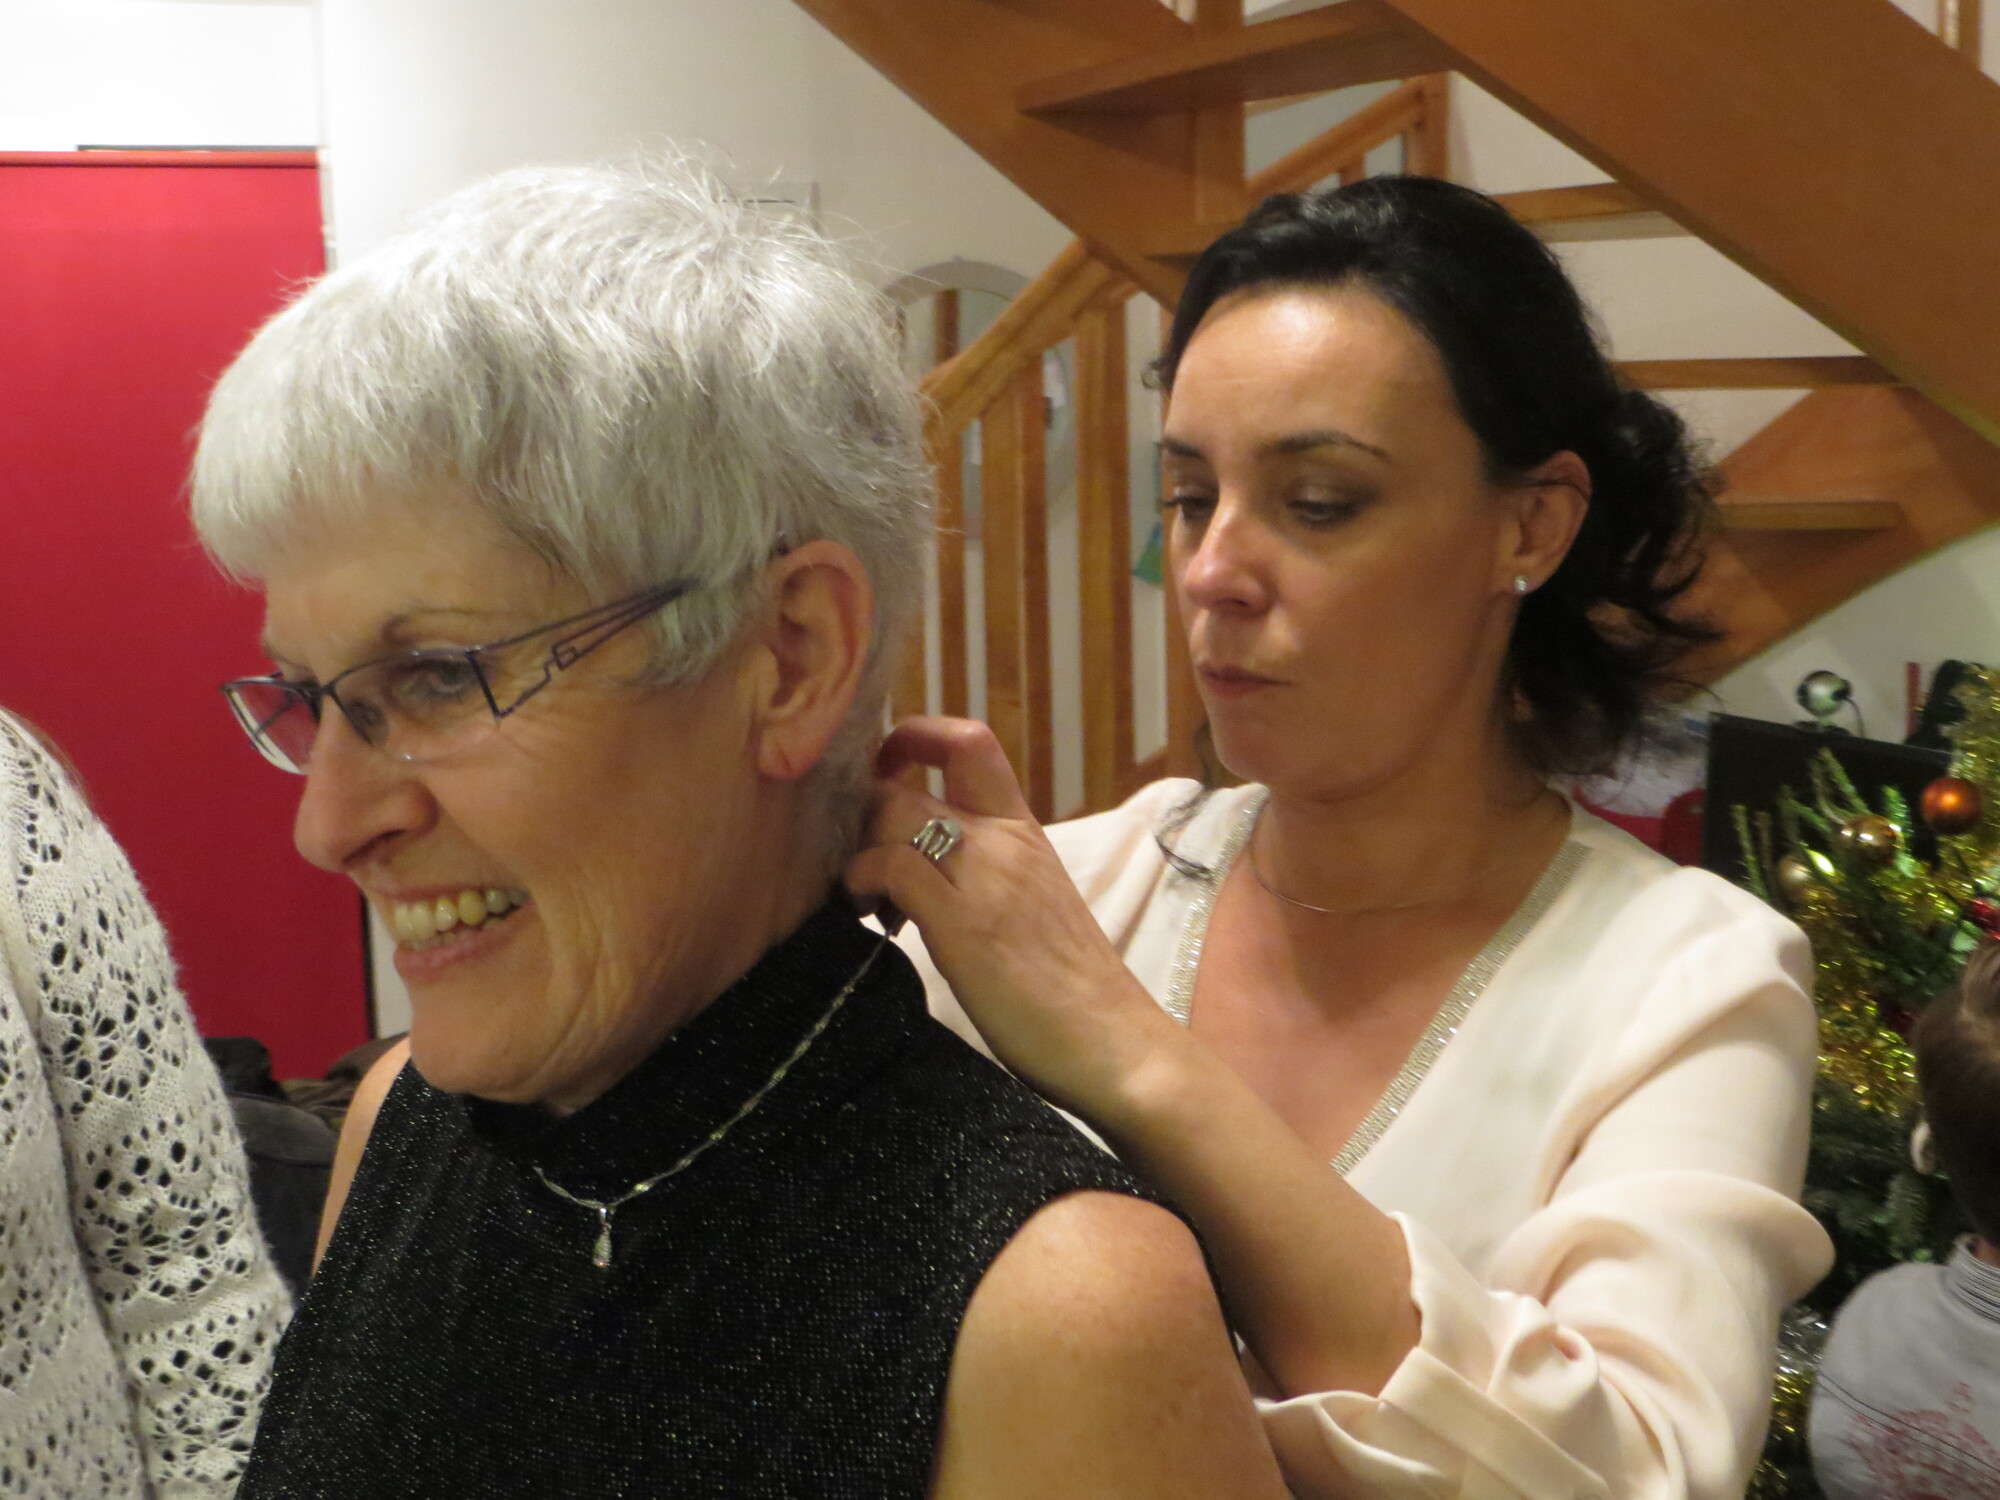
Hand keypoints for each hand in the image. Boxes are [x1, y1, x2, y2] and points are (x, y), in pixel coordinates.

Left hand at [845, 718, 1184, 1117]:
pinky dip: (862, 883)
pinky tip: (870, 918)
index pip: (971, 742)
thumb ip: (990, 877)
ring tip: (864, 898)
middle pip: (912, 781)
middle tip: (859, 862)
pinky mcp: (965, 922)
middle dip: (864, 814)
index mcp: (1027, 832)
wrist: (1117, 1043)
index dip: (914, 739)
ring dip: (859, 849)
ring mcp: (987, 876)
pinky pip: (890, 866)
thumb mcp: (1034, 907)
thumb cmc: (1076, 993)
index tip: (885, 773)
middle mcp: (1008, 840)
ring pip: (893, 813)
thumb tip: (930, 876)